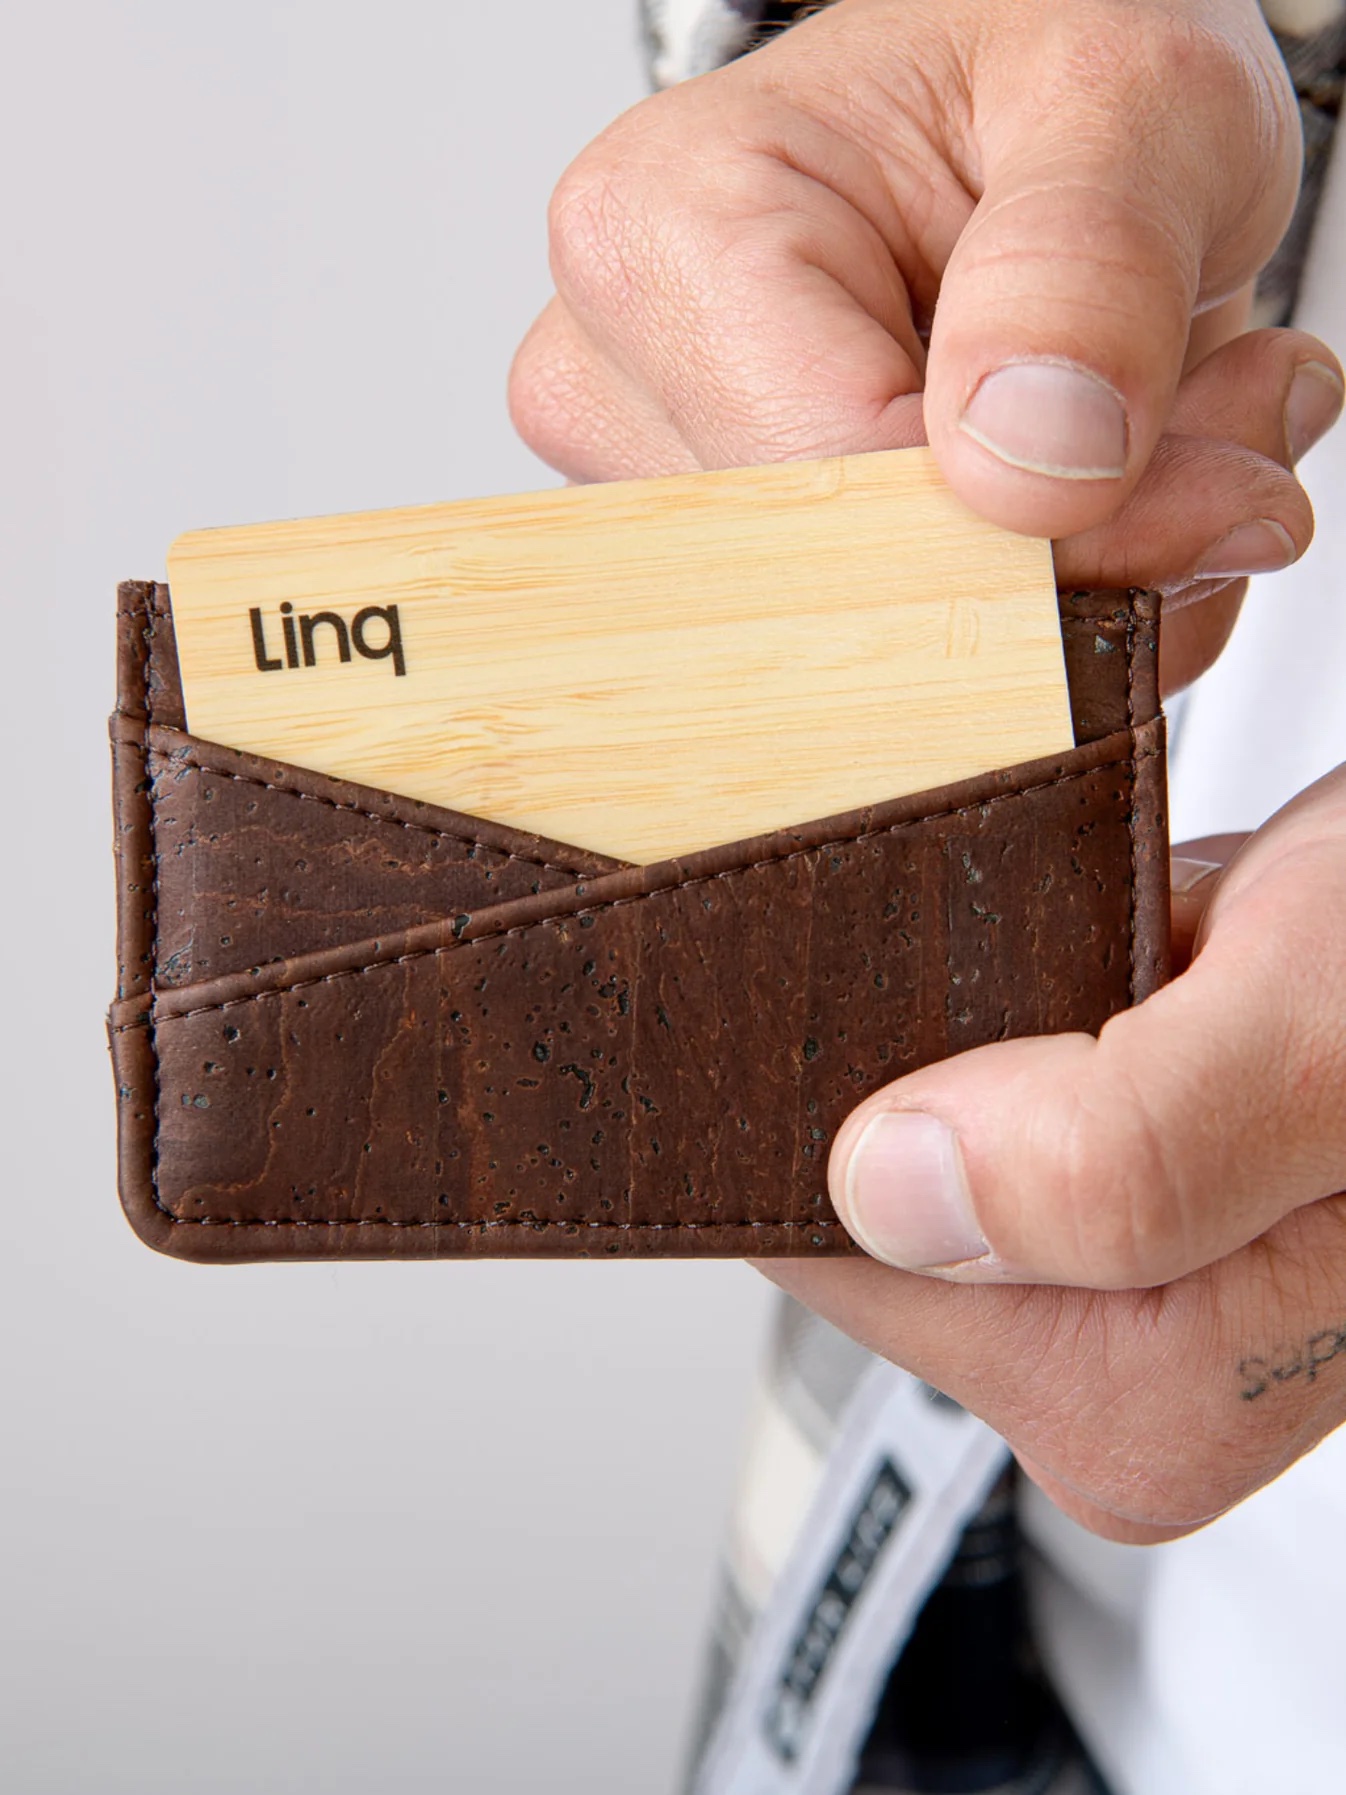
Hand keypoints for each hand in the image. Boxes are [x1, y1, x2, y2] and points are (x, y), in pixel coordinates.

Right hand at [509, 0, 1340, 683]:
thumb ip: (1091, 265)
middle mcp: (625, 381)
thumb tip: (1028, 470)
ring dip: (1076, 591)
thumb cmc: (1033, 73)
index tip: (1203, 480)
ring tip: (1151, 443)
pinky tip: (1090, 508)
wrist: (1023, 120)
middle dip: (1072, 562)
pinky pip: (902, 676)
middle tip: (1213, 438)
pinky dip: (1045, 624)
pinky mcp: (729, 576)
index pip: (834, 488)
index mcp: (666, 233)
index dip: (1040, 532)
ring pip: (883, 657)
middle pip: (848, 595)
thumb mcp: (1129, 97)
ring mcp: (665, 495)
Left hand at [760, 770, 1345, 1543]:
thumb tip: (893, 1193)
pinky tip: (1140, 965)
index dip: (837, 1105)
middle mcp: (1127, 1382)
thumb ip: (1125, 1152)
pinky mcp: (1150, 1207)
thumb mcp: (1322, 1040)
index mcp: (1136, 1403)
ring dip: (989, 1014)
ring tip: (1126, 958)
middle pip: (880, 1197)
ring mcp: (1135, 1296)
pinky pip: (1002, 1092)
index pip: (839, 1257)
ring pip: (941, 1132)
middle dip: (932, 1051)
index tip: (887, 984)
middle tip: (1076, 962)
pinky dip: (1034, 1001)